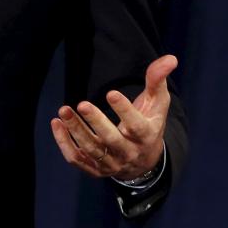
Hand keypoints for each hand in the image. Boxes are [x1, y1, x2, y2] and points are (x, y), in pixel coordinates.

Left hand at [50, 54, 175, 181]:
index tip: (111, 93)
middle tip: (82, 104)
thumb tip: (170, 58)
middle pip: (111, 140)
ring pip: (91, 150)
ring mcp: (111, 163)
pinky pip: (77, 159)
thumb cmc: (149, 123)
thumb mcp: (157, 103)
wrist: (144, 161)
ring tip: (63, 110)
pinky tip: (57, 124)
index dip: (124, 110)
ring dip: (75, 130)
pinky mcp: (95, 169)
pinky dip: (64, 143)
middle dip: (96, 122)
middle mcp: (129, 153)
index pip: (136, 125)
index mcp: (146, 136)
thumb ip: (158, 80)